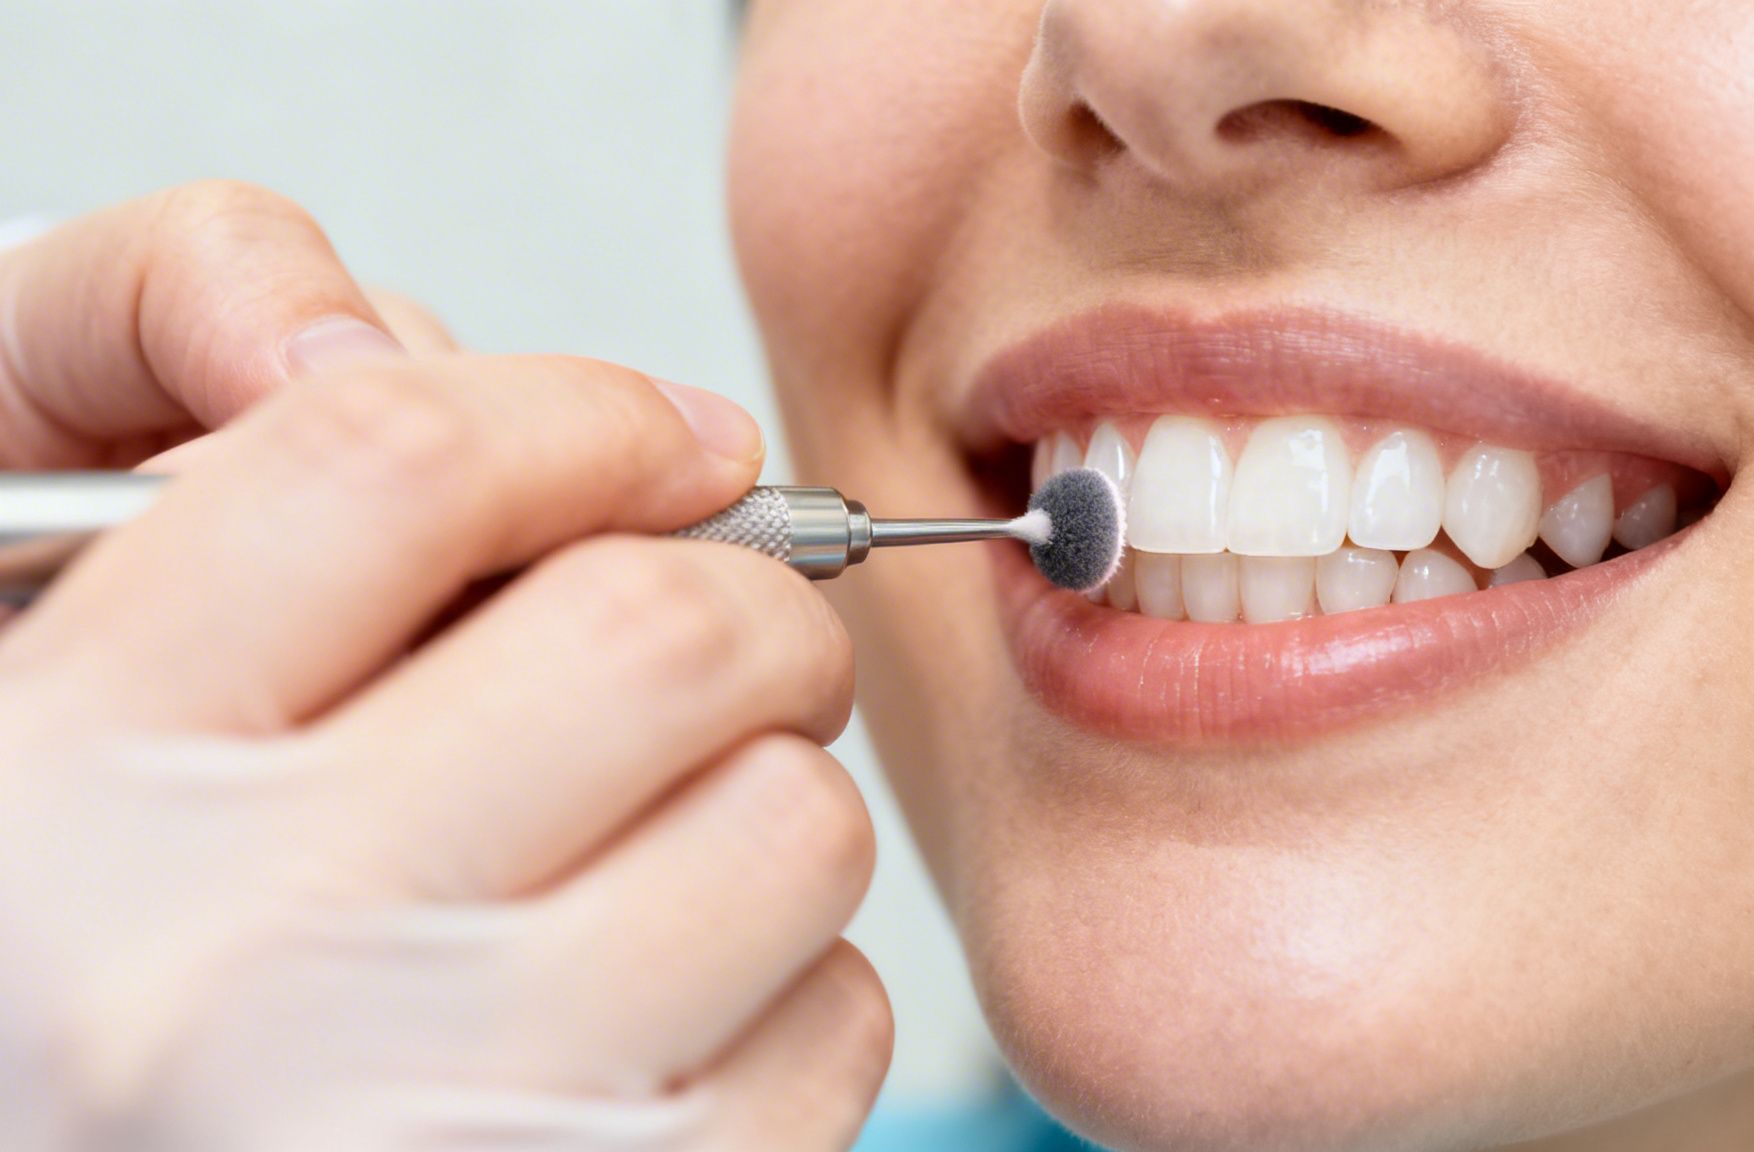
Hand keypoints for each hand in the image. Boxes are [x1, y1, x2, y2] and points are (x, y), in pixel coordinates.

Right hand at [0, 186, 887, 1149]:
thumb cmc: (99, 990)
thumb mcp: (49, 714)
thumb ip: (249, 526)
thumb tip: (591, 441)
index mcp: (60, 786)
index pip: (387, 459)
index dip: (576, 410)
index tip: (665, 439)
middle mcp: (232, 969)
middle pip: (652, 632)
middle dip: (743, 593)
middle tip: (729, 625)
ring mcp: (433, 1125)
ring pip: (789, 824)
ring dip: (774, 788)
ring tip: (684, 826)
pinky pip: (834, 1026)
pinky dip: (797, 981)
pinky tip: (680, 998)